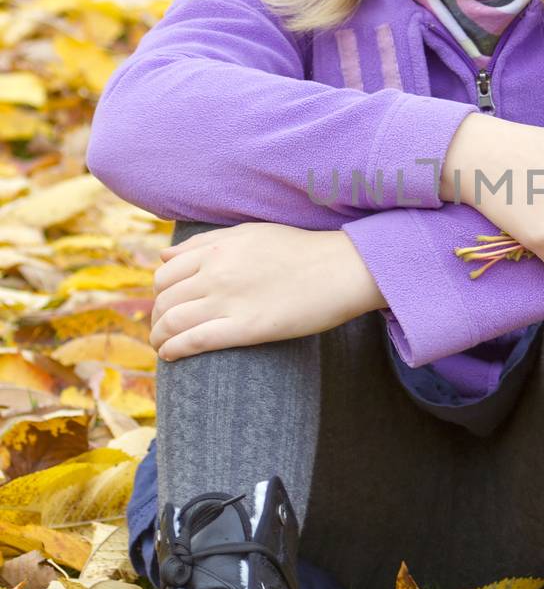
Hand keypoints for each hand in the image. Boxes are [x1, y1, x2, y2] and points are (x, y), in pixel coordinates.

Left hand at [149, 224, 384, 360]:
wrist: (340, 269)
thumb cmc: (300, 250)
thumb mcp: (250, 232)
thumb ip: (206, 242)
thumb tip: (164, 257)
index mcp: (217, 249)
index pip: (165, 273)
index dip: (159, 293)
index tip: (165, 304)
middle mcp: (216, 273)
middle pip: (164, 300)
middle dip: (156, 317)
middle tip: (162, 329)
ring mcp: (229, 301)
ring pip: (173, 322)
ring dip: (159, 337)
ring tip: (162, 345)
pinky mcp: (245, 329)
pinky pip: (194, 341)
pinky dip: (174, 350)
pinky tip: (171, 356)